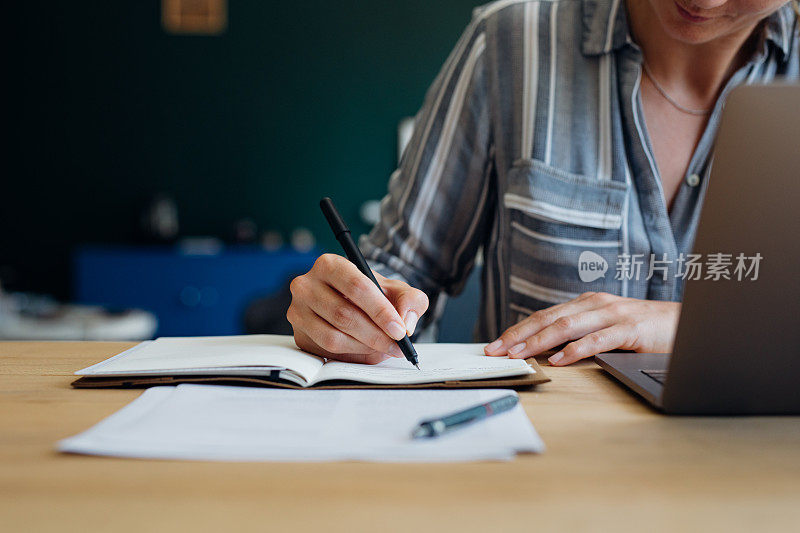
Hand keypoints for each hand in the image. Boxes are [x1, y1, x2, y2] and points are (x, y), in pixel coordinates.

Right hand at [287, 253, 428, 363]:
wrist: (351, 303)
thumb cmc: (372, 294)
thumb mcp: (396, 290)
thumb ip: (410, 299)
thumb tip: (406, 322)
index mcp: (329, 264)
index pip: (356, 287)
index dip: (380, 311)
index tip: (400, 330)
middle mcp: (306, 285)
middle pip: (344, 315)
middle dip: (376, 335)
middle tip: (397, 346)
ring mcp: (298, 311)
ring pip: (333, 338)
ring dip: (364, 348)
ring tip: (384, 349)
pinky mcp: (298, 335)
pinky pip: (326, 352)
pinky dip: (352, 357)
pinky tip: (368, 352)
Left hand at [484, 292, 679, 365]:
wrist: (686, 324)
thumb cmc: (642, 329)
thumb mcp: (605, 326)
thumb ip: (579, 333)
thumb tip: (544, 352)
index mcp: (585, 303)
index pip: (543, 316)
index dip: (517, 329)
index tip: (494, 345)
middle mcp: (594, 304)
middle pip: (548, 318)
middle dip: (518, 335)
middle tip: (495, 350)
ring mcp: (612, 314)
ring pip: (567, 326)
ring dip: (539, 341)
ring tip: (519, 354)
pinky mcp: (629, 329)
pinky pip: (598, 339)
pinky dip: (576, 350)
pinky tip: (560, 360)